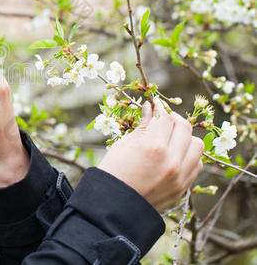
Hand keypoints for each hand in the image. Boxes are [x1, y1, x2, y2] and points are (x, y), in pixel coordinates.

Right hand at [97, 98, 203, 212]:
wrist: (113, 206)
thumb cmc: (113, 173)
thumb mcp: (124, 145)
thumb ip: (143, 127)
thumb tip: (150, 109)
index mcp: (153, 146)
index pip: (165, 117)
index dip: (159, 107)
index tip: (155, 104)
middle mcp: (172, 160)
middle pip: (184, 128)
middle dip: (173, 119)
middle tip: (163, 118)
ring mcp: (180, 176)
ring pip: (197, 145)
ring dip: (186, 137)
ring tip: (172, 138)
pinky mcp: (183, 188)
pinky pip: (197, 164)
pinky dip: (189, 156)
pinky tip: (175, 155)